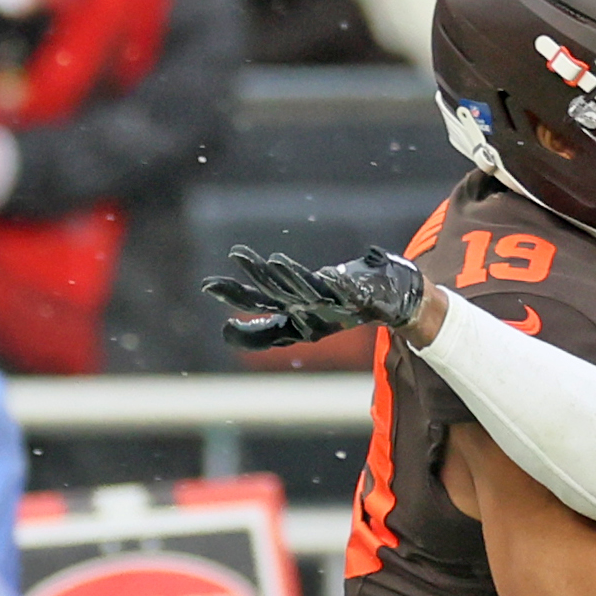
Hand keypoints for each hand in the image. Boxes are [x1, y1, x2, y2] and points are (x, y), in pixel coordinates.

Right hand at [203, 243, 424, 350]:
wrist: (386, 304)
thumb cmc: (339, 310)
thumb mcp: (299, 320)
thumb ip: (267, 328)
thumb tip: (227, 335)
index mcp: (294, 317)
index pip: (259, 310)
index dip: (235, 302)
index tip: (208, 286)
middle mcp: (310, 312)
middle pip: (278, 296)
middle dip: (256, 281)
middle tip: (234, 261)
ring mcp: (334, 304)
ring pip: (309, 291)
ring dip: (291, 278)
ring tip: (274, 261)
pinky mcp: (359, 296)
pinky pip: (348, 291)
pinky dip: (339, 286)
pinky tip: (331, 276)